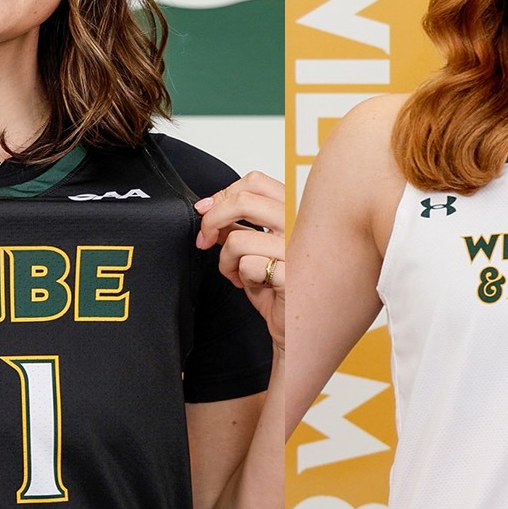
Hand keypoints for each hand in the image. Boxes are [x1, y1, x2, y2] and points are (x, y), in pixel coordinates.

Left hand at [195, 170, 284, 347]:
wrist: (298, 327)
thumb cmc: (281, 286)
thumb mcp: (258, 247)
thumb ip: (239, 224)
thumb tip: (208, 208)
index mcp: (297, 210)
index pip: (256, 181)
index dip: (223, 194)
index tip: (206, 211)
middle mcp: (302, 224)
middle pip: (242, 201)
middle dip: (212, 221)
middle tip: (205, 239)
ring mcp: (300, 249)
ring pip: (238, 238)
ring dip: (225, 259)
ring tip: (236, 273)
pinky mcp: (293, 276)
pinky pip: (247, 266)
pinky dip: (239, 277)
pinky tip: (252, 285)